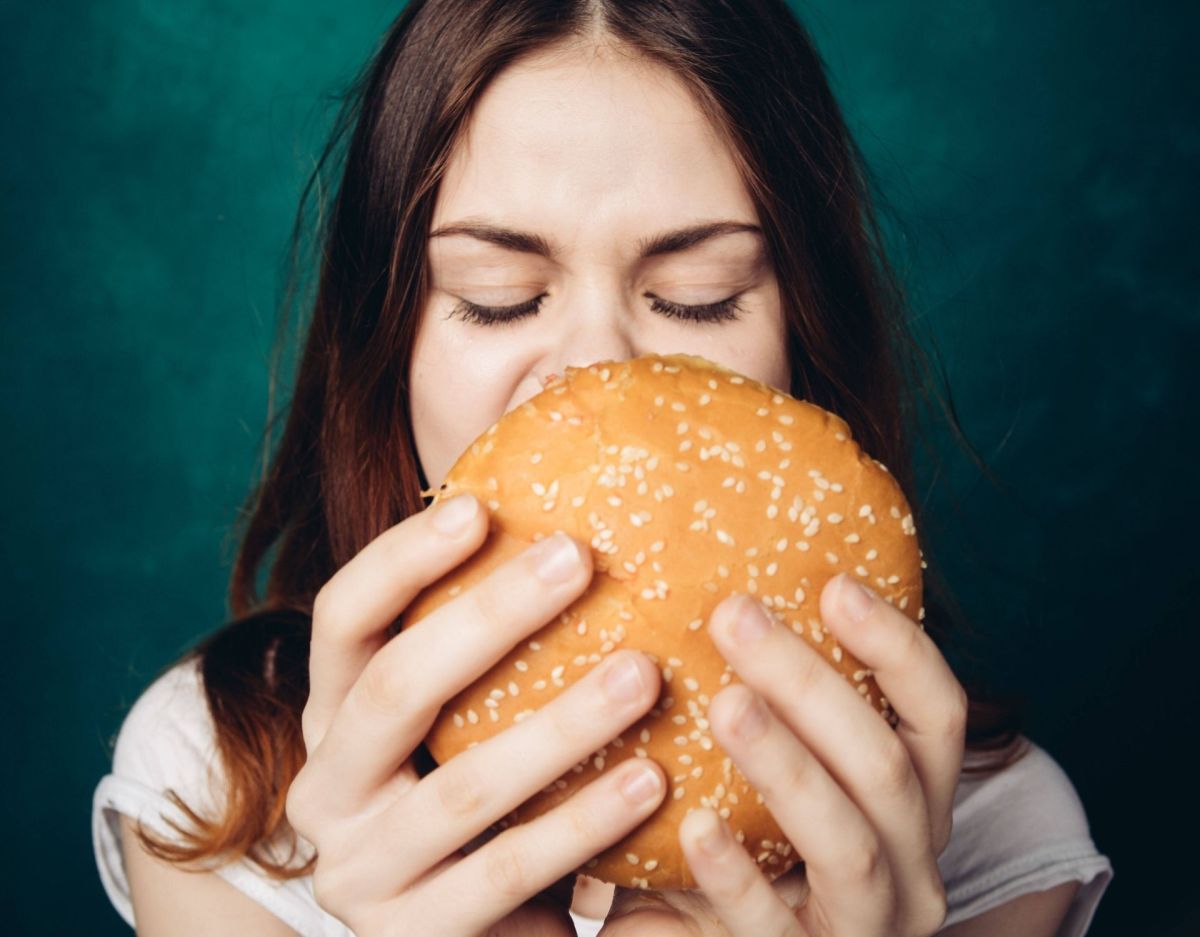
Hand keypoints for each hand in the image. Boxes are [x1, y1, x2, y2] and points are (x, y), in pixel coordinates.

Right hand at [285, 493, 667, 935]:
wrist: (475, 935)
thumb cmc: (488, 797)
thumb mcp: (468, 719)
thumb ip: (491, 649)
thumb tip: (573, 529)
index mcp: (333, 718)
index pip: (342, 619)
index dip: (401, 558)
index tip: (481, 507)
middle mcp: (326, 791)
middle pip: (392, 690)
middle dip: (487, 619)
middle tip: (577, 559)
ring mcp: (361, 873)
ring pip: (461, 788)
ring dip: (559, 726)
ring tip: (643, 673)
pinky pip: (506, 870)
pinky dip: (582, 823)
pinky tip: (651, 779)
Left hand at [600, 574, 965, 936]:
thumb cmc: (739, 846)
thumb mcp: (767, 775)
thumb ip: (764, 701)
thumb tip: (706, 589)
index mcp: (912, 804)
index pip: (937, 715)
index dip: (897, 646)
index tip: (836, 584)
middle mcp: (911, 867)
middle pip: (887, 767)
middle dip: (811, 684)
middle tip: (734, 615)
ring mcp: (866, 928)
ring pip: (849, 843)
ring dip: (787, 765)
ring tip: (724, 704)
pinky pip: (773, 926)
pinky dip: (737, 873)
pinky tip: (696, 822)